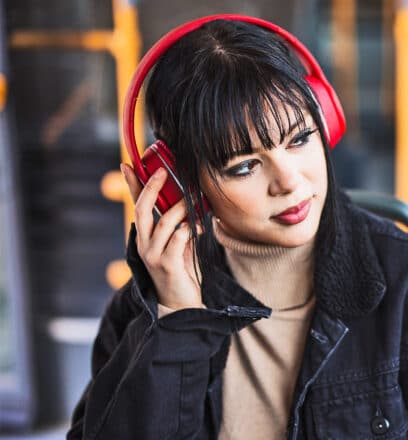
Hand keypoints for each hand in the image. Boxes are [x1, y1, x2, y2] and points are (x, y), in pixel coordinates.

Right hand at [121, 163, 203, 310]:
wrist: (181, 303)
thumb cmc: (181, 271)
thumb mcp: (179, 244)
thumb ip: (180, 226)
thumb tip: (190, 202)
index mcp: (146, 237)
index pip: (136, 206)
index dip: (132, 186)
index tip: (128, 165)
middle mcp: (145, 244)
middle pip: (142, 210)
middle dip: (152, 188)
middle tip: (164, 171)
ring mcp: (153, 255)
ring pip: (165, 223)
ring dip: (181, 209)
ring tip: (194, 202)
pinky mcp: (167, 265)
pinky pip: (178, 239)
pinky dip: (188, 229)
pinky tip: (197, 227)